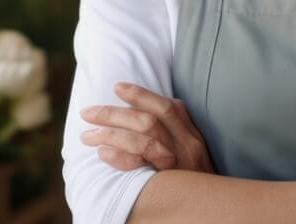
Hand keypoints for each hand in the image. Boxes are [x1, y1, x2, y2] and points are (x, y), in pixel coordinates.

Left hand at [79, 81, 214, 173]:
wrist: (208, 209)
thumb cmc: (195, 182)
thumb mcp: (191, 154)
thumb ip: (175, 134)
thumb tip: (139, 114)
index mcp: (192, 137)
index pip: (168, 108)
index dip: (141, 94)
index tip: (116, 87)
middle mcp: (187, 148)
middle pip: (148, 121)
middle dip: (114, 113)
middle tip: (87, 112)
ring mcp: (177, 167)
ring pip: (142, 140)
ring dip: (110, 133)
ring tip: (87, 135)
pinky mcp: (167, 185)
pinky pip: (140, 165)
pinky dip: (120, 157)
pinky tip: (102, 153)